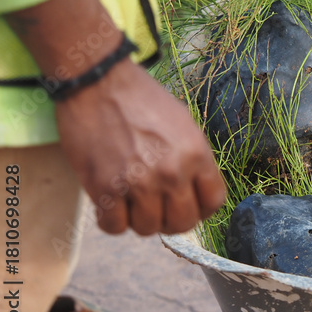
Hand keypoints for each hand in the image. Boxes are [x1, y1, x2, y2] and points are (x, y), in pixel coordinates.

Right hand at [5, 0, 225, 233]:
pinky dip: (113, 221)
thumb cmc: (142, 99)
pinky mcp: (105, 189)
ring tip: (133, 202)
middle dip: (172, 219)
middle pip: (182, 223)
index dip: (202, 208)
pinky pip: (115, 227)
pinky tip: (113, 205)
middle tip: (159, 207)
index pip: (213, 202)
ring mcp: (138, 183)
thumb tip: (195, 191)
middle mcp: (172, 172)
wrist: (98, 82)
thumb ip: (193, 159)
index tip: (189, 204)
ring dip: (141, 220)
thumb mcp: (184, 124)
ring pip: (148, 228)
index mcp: (196, 154)